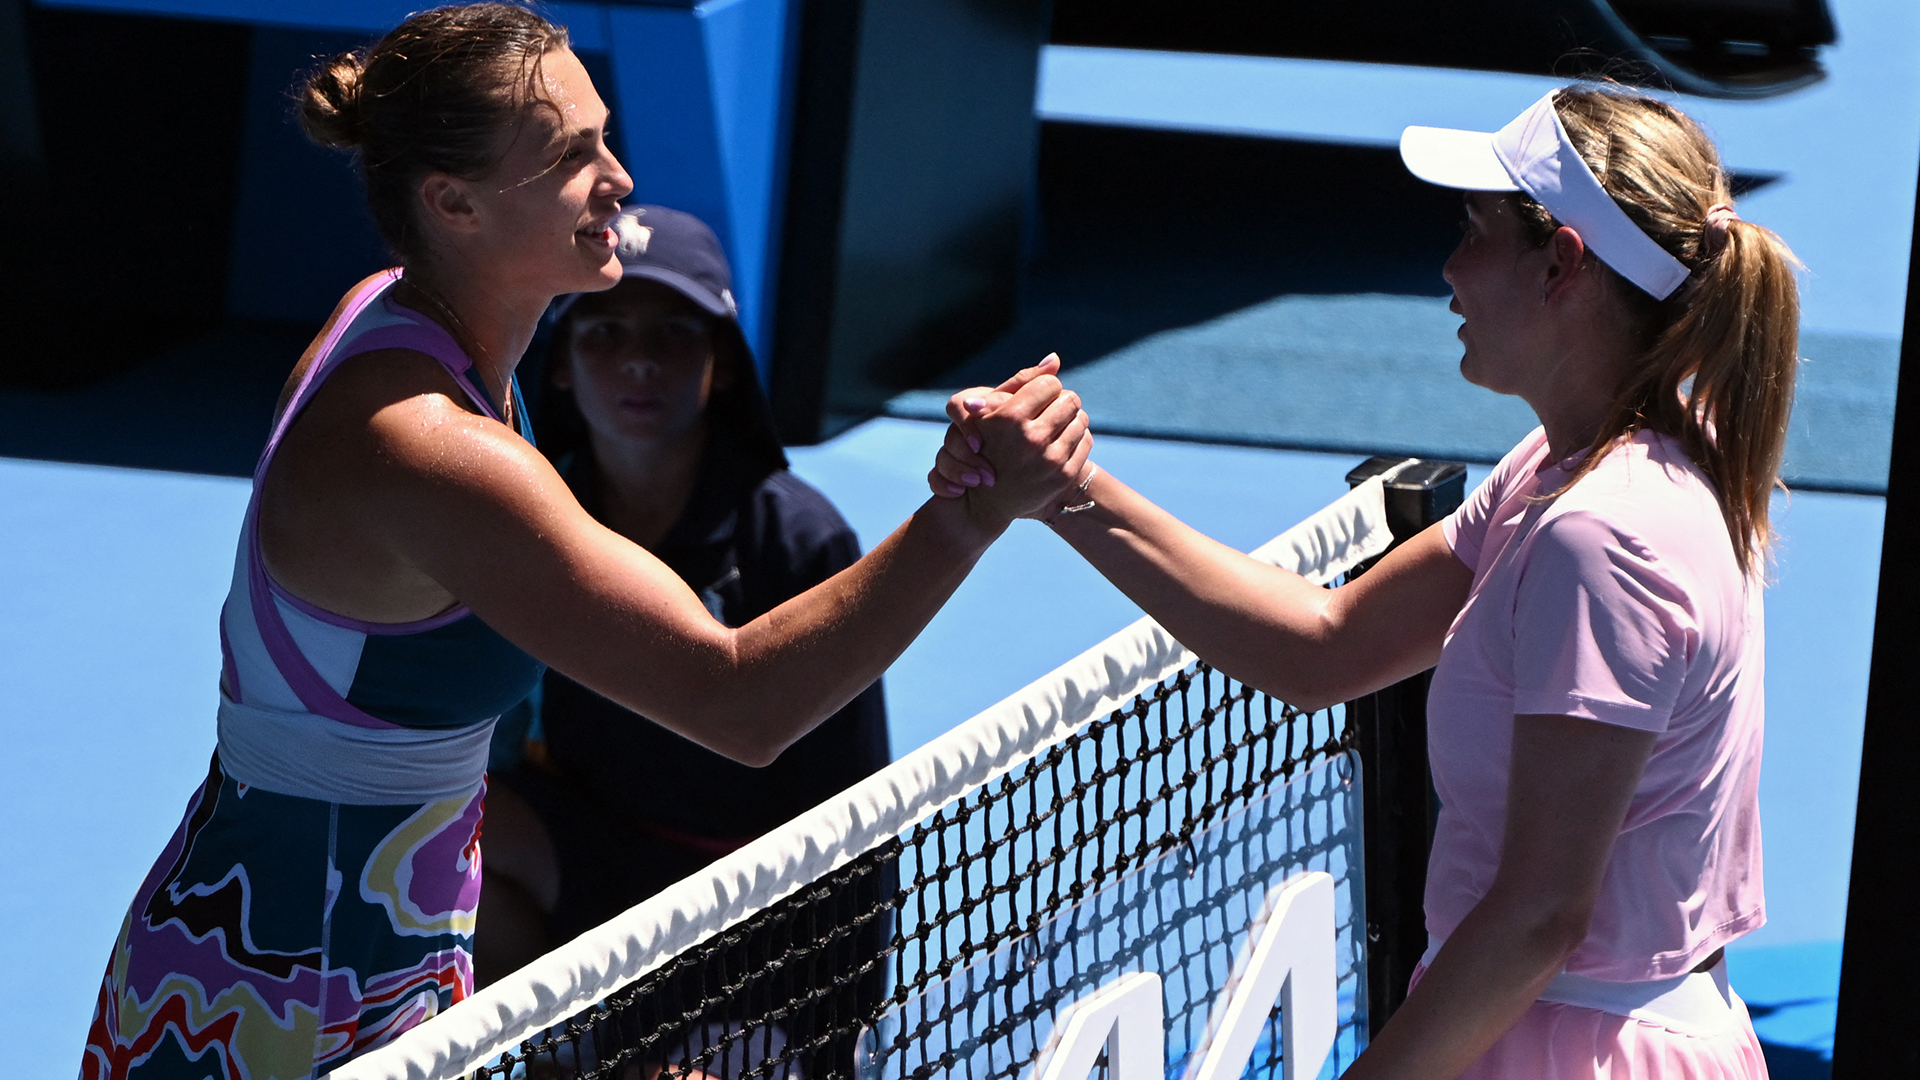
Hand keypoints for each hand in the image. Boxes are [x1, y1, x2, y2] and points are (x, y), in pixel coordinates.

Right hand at [926, 354, 1092, 522]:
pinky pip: (1086, 441)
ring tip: (1059, 423)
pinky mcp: (1064, 476)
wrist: (988, 499)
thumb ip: (1022, 381)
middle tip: (1054, 407)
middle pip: (1069, 400)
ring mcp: (1049, 460)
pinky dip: (1079, 437)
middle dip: (1062, 401)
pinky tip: (1064, 440)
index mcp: (1009, 418)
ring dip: (1072, 418)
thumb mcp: (993, 411)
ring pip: (1081, 420)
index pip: (1049, 384)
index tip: (1041, 394)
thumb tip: (1055, 358)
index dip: (1046, 386)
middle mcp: (1030, 439)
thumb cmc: (987, 445)